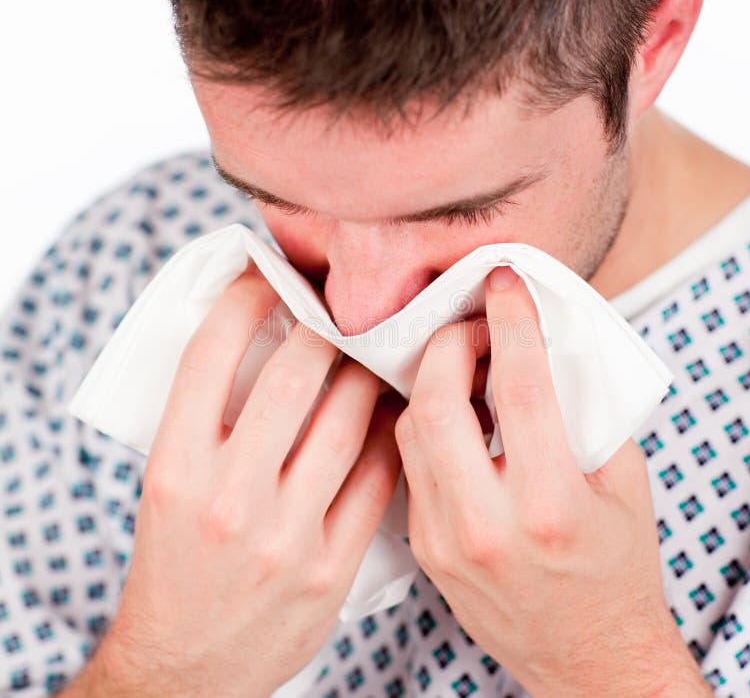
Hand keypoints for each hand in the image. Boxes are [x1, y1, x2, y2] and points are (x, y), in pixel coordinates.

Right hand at [96, 266, 402, 697]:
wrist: (187, 666)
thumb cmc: (176, 562)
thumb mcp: (169, 486)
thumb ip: (208, 419)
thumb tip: (264, 339)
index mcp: (174, 468)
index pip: (210, 353)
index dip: (247, 297)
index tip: (271, 276)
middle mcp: (227, 497)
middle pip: (294, 373)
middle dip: (324, 325)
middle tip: (339, 308)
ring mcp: (284, 534)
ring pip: (348, 417)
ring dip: (368, 371)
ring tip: (374, 352)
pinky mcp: (330, 567)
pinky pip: (378, 475)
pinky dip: (391, 431)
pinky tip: (394, 410)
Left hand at [394, 266, 709, 697]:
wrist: (588, 656)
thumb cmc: (617, 568)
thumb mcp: (624, 481)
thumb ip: (584, 410)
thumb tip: (542, 340)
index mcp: (550, 506)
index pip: (520, 388)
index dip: (511, 322)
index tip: (506, 284)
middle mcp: (487, 526)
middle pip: (437, 402)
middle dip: (449, 344)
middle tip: (473, 326)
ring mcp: (444, 542)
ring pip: (409, 429)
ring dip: (431, 381)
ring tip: (462, 365)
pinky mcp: (424, 549)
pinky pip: (407, 464)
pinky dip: (424, 423)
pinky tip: (450, 411)